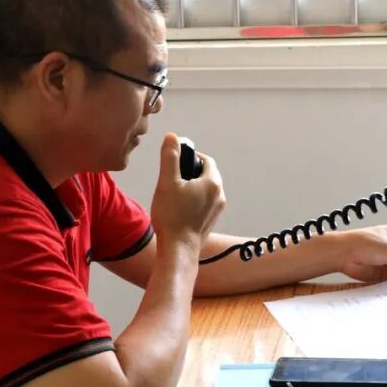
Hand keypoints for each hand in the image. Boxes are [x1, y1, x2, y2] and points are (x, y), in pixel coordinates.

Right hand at [150, 133, 225, 251]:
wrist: (178, 249)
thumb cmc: (172, 217)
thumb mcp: (167, 182)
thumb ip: (170, 157)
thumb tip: (172, 137)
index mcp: (212, 182)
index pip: (206, 160)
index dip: (191, 156)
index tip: (177, 160)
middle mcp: (219, 195)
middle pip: (207, 174)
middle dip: (191, 171)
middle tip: (173, 177)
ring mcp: (217, 209)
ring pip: (206, 189)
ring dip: (192, 186)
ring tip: (174, 194)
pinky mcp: (211, 220)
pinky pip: (205, 202)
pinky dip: (194, 200)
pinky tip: (179, 208)